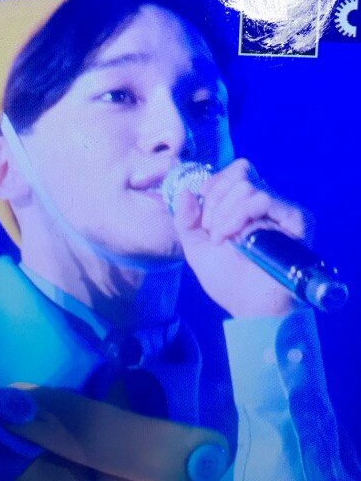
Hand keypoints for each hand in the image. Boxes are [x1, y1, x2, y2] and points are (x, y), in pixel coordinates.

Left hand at [173, 158, 312, 318]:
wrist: (251, 307)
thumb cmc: (229, 281)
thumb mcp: (197, 248)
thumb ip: (185, 220)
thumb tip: (185, 192)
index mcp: (246, 205)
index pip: (234, 172)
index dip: (214, 186)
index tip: (204, 217)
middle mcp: (267, 204)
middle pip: (239, 174)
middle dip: (215, 203)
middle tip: (213, 232)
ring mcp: (282, 210)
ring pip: (247, 186)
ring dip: (226, 213)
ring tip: (224, 239)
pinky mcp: (296, 219)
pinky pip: (263, 199)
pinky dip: (241, 215)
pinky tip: (237, 238)